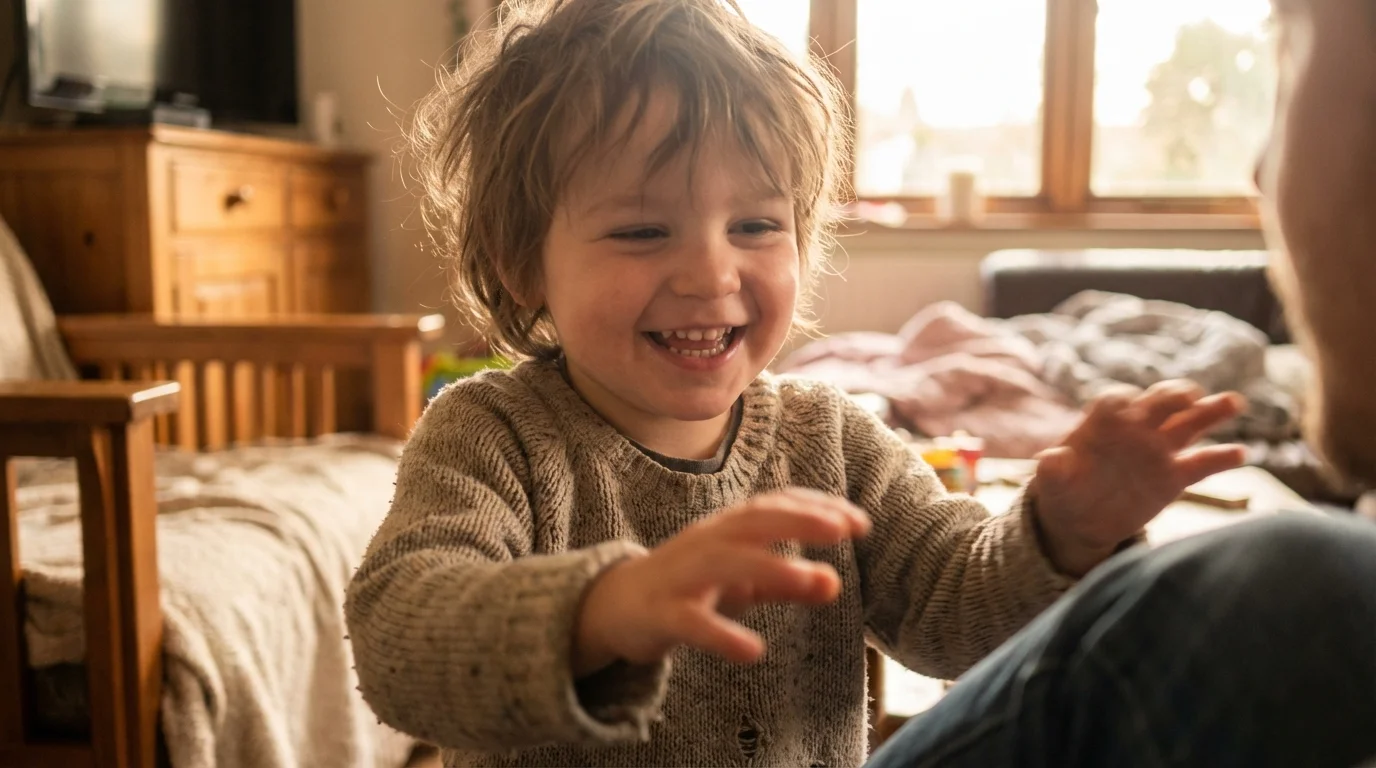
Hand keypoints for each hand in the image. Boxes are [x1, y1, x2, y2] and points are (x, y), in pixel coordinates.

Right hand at [572, 489, 869, 676]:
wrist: (615, 607)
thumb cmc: (690, 587)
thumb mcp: (743, 582)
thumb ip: (786, 582)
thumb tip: (835, 581)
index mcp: (727, 529)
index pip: (774, 505)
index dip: (816, 507)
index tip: (861, 522)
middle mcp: (706, 542)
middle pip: (752, 520)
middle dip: (799, 518)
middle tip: (843, 529)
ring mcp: (681, 576)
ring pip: (726, 562)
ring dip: (773, 567)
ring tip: (818, 581)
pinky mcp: (660, 614)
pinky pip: (690, 622)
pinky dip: (721, 634)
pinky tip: (753, 652)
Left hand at [1032, 380, 1247, 576]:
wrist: (1080, 519)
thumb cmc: (1063, 491)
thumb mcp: (1052, 483)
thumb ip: (1053, 469)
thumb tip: (1051, 459)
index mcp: (1101, 423)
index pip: (1115, 400)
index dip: (1122, 400)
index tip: (1129, 404)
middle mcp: (1135, 429)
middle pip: (1158, 402)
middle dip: (1172, 396)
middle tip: (1190, 395)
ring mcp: (1158, 451)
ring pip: (1188, 423)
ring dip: (1210, 411)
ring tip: (1233, 403)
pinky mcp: (1173, 477)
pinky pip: (1201, 464)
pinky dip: (1220, 458)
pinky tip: (1240, 454)